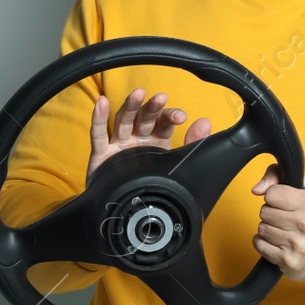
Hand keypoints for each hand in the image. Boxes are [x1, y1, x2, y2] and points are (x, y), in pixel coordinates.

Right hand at [87, 87, 210, 180]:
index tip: (180, 117)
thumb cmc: (150, 184)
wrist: (126, 211)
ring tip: (138, 94)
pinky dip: (98, 119)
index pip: (163, 123)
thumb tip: (206, 122)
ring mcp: (119, 145)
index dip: (170, 116)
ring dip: (130, 106)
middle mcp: (138, 139)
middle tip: (160, 98)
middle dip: (152, 107)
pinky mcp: (101, 154)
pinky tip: (102, 103)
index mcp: (157, 141)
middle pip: (144, 118)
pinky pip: (98, 135)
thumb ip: (192, 144)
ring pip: (123, 121)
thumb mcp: (174, 164)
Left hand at [250, 163, 304, 285]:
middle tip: (285, 218)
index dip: (275, 196)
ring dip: (269, 229)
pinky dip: (265, 243)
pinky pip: (260, 245)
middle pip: (264, 212)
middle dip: (271, 213)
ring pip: (262, 229)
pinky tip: (279, 242)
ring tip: (284, 230)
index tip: (284, 202)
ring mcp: (298, 246)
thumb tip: (256, 188)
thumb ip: (280, 176)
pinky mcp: (289, 262)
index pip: (272, 194)